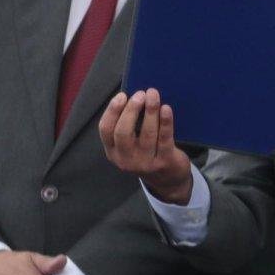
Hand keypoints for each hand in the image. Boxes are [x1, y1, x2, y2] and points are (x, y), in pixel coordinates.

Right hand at [99, 88, 193, 204]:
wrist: (168, 180)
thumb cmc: (147, 153)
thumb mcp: (130, 145)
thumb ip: (128, 126)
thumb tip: (132, 96)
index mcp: (113, 152)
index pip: (106, 130)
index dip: (112, 111)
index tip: (122, 95)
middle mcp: (126, 159)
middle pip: (123, 132)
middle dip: (131, 110)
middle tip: (140, 94)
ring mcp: (145, 163)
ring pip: (146, 134)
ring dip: (150, 111)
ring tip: (153, 94)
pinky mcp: (164, 162)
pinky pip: (164, 138)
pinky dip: (165, 122)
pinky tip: (166, 109)